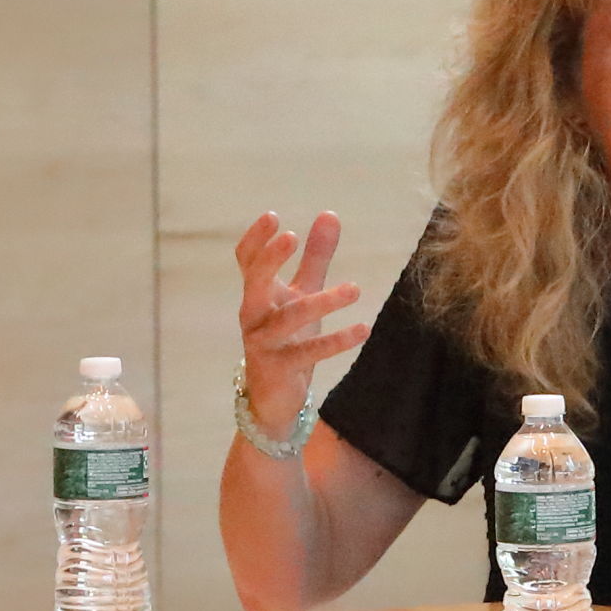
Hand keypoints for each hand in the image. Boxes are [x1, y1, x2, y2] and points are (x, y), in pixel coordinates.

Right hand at [235, 212, 365, 436]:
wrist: (275, 395)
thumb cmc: (289, 336)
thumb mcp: (303, 294)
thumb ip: (316, 257)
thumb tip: (329, 214)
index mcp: (258, 293)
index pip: (247, 261)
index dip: (256, 239)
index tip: (272, 216)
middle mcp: (255, 314)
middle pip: (254, 282)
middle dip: (270, 259)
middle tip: (292, 237)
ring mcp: (264, 342)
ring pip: (289, 318)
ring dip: (322, 302)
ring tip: (355, 289)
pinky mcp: (280, 368)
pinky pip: (309, 352)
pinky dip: (337, 341)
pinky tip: (364, 329)